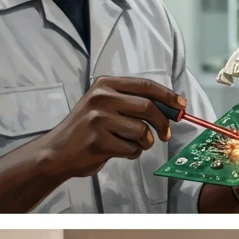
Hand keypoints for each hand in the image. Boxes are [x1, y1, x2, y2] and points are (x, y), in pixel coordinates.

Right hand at [40, 76, 183, 179]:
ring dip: (145, 142)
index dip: (168, 96)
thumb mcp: (102, 105)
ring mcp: (98, 119)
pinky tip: (120, 151)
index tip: (182, 106)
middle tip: (165, 134)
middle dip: (163, 123)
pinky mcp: (98, 141)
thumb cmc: (85, 130)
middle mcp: (101, 98)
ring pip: (141, 131)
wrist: (57, 152)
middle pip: (148, 107)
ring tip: (134, 144)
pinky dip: (132, 153)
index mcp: (104, 85)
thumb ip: (131, 102)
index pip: (145, 85)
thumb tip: (171, 109)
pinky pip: (131, 148)